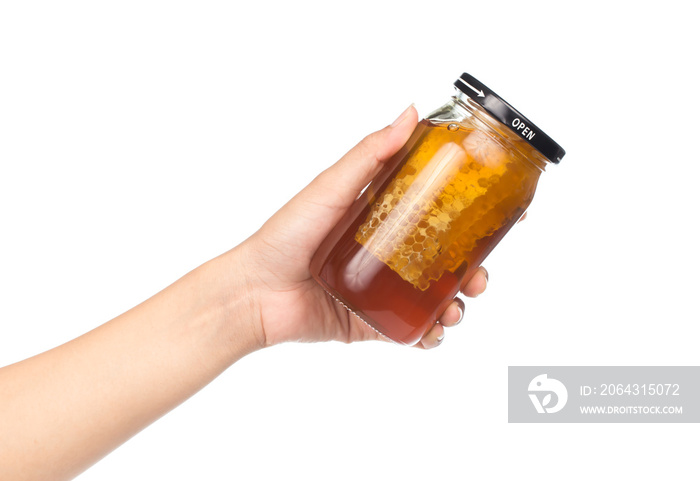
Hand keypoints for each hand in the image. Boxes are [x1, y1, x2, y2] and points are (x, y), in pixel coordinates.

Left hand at [238, 105, 488, 348]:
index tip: (505, 214)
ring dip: (458, 305)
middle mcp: (387, 253)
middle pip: (445, 260)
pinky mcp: (372, 323)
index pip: (438, 213)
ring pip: (434, 298)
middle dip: (473, 269)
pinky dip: (430, 336)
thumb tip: (411, 113)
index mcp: (383, 218)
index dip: (474, 215)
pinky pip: (410, 331)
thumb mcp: (331, 188)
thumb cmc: (286, 235)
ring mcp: (382, 290)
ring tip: (457, 311)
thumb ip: (370, 155)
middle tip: (482, 274)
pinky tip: (434, 333)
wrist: (254, 293)